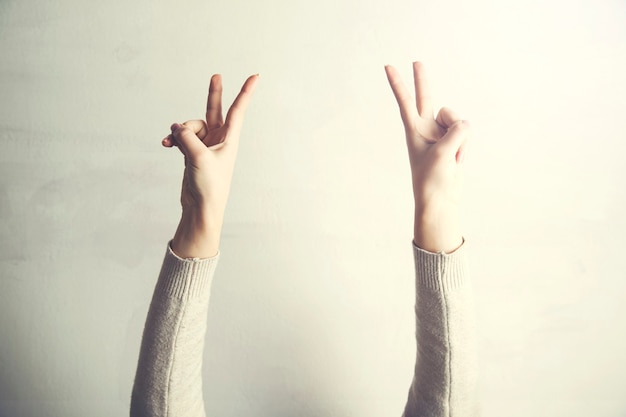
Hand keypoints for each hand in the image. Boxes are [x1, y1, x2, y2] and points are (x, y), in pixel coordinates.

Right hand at [163, 73, 258, 257]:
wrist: (202, 207)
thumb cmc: (209, 185)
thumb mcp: (198, 157)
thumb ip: (186, 137)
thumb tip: (175, 126)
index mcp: (229, 139)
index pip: (238, 110)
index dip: (245, 92)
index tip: (255, 76)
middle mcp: (219, 140)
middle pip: (215, 110)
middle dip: (214, 94)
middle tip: (215, 75)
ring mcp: (205, 146)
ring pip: (190, 127)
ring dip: (180, 131)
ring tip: (171, 141)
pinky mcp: (193, 154)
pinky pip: (182, 138)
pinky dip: (174, 139)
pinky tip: (166, 144)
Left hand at [385, 62, 468, 252]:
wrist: (440, 199)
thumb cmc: (432, 179)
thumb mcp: (442, 153)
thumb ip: (456, 132)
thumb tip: (465, 124)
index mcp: (414, 130)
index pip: (405, 102)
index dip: (398, 84)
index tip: (387, 67)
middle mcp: (426, 128)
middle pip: (426, 98)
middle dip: (422, 80)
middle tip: (416, 62)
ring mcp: (441, 134)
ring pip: (457, 119)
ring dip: (459, 138)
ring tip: (452, 156)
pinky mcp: (455, 141)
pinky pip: (466, 132)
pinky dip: (465, 146)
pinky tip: (458, 159)